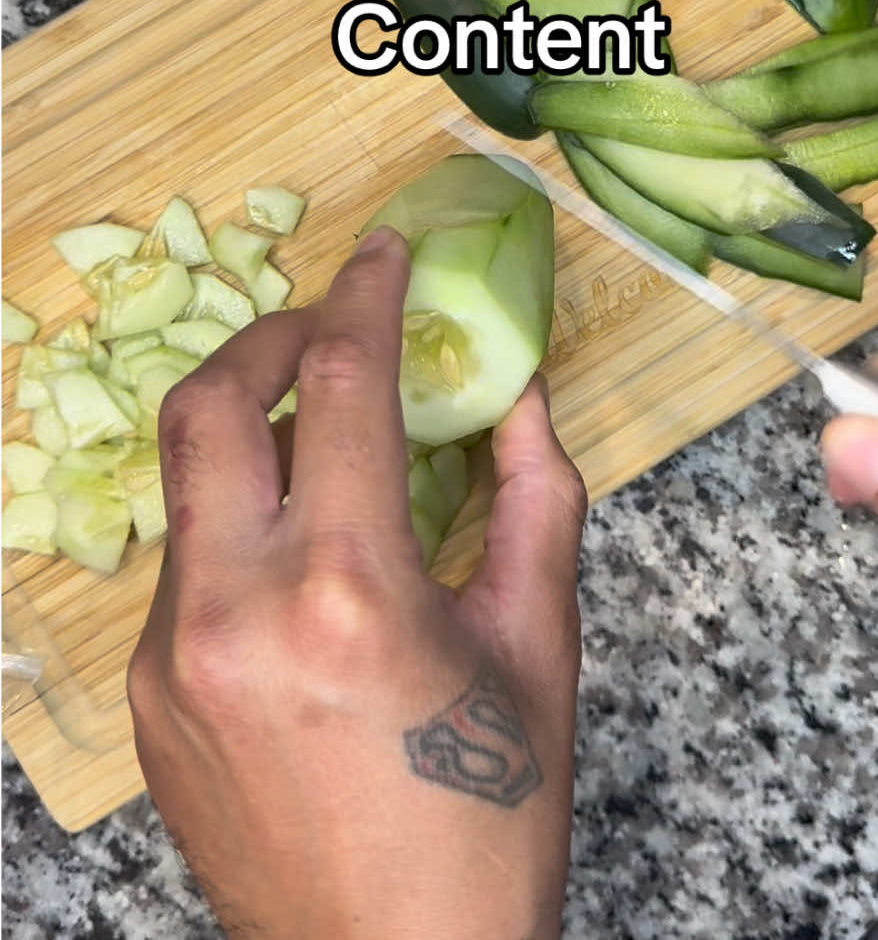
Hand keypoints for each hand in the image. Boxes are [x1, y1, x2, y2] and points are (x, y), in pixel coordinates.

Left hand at [127, 227, 587, 939]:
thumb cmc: (486, 820)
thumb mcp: (538, 648)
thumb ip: (534, 499)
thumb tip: (522, 393)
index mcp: (349, 589)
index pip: (338, 383)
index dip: (363, 293)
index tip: (383, 249)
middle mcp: (235, 609)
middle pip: (207, 404)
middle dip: (267, 336)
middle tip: (326, 328)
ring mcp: (170, 656)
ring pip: (186, 484)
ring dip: (248, 432)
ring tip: (318, 442)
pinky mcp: (146, 696)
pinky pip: (183, 566)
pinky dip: (238, 525)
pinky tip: (298, 561)